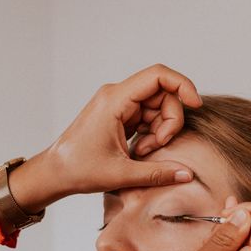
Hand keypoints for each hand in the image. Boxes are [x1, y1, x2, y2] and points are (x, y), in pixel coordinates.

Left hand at [7, 64, 202, 213]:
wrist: (54, 173)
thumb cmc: (79, 170)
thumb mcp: (121, 174)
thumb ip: (158, 173)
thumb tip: (187, 175)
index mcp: (114, 100)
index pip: (157, 76)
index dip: (182, 86)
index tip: (195, 105)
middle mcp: (115, 96)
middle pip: (161, 94)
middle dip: (169, 120)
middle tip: (158, 146)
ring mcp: (116, 104)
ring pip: (156, 107)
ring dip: (159, 129)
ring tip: (142, 152)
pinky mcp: (118, 115)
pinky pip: (146, 116)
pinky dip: (149, 133)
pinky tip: (138, 151)